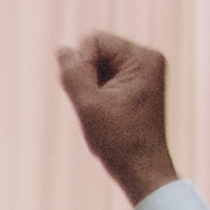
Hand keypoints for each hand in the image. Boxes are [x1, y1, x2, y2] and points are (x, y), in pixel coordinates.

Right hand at [58, 32, 180, 206]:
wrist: (142, 168)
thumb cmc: (119, 139)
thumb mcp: (88, 104)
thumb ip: (72, 72)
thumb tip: (61, 47)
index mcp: (143, 58)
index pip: (94, 41)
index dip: (81, 66)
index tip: (92, 96)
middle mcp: (148, 59)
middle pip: (97, 51)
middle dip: (87, 76)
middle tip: (98, 106)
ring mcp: (144, 72)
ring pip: (98, 65)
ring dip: (91, 87)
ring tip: (103, 111)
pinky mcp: (138, 84)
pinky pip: (106, 76)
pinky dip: (98, 93)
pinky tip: (106, 113)